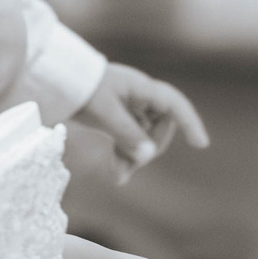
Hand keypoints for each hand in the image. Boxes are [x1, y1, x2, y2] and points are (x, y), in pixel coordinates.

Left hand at [74, 64, 209, 181]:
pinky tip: (117, 174)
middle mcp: (141, 97)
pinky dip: (125, 155)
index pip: (174, 104)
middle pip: (160, 128)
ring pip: (145, 137)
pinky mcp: (120, 117)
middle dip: (148, 150)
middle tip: (130, 167)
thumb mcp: (104, 112)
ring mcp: (131, 107)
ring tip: (118, 177)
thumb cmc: (81, 89)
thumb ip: (127, 134)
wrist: (57, 80)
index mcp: (141, 88)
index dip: (189, 122)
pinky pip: (131, 139)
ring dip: (135, 158)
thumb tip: (148, 155)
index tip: (200, 144)